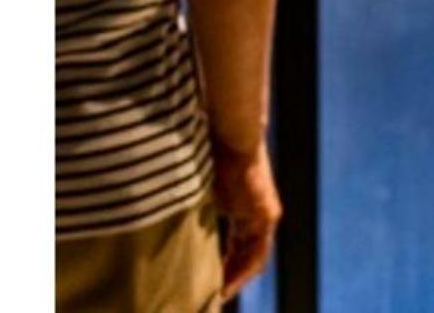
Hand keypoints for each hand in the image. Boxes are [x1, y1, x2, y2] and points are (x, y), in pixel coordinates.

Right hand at [211, 138, 282, 301]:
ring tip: (217, 297)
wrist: (230, 137)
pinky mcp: (266, 215)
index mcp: (243, 209)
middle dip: (229, 277)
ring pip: (253, 258)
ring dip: (236, 278)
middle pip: (246, 255)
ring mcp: (265, 215)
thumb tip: (168, 224)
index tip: (208, 285)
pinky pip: (257, 252)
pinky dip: (242, 271)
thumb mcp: (201, 192)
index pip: (236, 246)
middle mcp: (258, 214)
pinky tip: (227, 285)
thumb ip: (196, 212)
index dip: (224, 267)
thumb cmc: (210, 157)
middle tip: (211, 298)